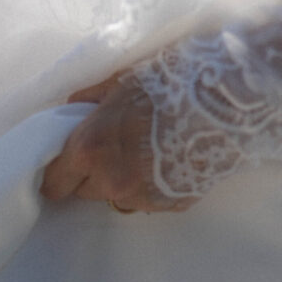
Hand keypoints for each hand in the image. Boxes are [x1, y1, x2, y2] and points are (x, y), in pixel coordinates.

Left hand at [40, 72, 198, 212]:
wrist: (225, 96)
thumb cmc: (169, 79)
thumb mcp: (124, 77)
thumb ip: (92, 97)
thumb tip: (74, 107)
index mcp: (91, 149)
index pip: (55, 181)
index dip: (61, 167)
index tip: (69, 157)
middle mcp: (111, 181)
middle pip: (85, 190)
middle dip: (93, 171)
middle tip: (114, 143)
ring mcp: (142, 198)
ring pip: (119, 195)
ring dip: (125, 177)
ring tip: (150, 146)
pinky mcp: (171, 204)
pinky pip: (150, 197)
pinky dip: (154, 181)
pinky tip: (172, 154)